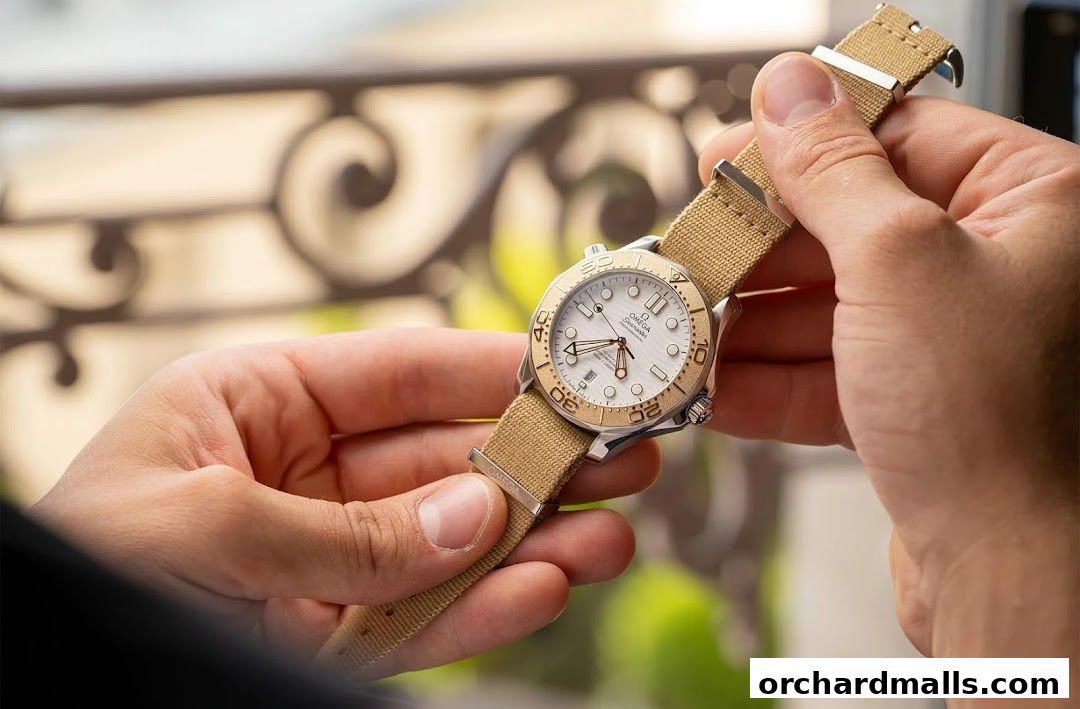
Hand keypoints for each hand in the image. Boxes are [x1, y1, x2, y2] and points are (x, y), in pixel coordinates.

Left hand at [31, 329, 659, 677]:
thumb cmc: (78, 564)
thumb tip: (478, 520)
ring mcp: (322, 559)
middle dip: (536, 461)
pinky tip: (544, 592)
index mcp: (258, 404)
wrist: (31, 669)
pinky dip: (482, 611)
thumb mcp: (198, 526)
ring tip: (612, 540)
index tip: (574, 373)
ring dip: (533, 543)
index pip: (400, 374)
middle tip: (625, 457)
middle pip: (444, 460)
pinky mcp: (326, 635)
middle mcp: (302, 475)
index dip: (491, 371)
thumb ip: (344, 530)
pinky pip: (417, 620)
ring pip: (448, 545)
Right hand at [698, 53, 1077, 665]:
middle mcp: (1000, 266)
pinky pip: (830, 372)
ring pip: (831, 305)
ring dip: (749, 322)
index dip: (802, 145)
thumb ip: (833, 170)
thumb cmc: (995, 423)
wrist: (1012, 578)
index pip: (898, 138)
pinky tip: (714, 387)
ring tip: (685, 327)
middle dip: (761, 250)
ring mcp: (955, 339)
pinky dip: (769, 380)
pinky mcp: (919, 404)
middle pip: (850, 225)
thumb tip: (790, 89)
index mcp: (1033, 203)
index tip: (728, 159)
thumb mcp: (896, 261)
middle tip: (691, 252)